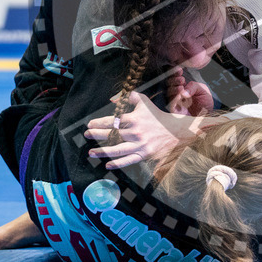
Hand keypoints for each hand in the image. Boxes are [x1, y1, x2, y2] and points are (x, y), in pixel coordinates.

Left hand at [84, 91, 201, 169]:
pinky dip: (117, 164)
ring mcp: (140, 145)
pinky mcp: (144, 154)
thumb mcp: (145, 102)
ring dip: (102, 152)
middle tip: (87, 135)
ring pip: (118, 150)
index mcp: (135, 119)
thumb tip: (114, 98)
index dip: (100, 123)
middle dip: (97, 135)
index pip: (113, 121)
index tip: (90, 124)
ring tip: (91, 152)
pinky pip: (128, 160)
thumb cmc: (157, 116)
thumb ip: (130, 97)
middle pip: (112, 135)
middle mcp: (136, 132)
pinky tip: (107, 165)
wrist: (175, 131)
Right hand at [166, 69, 213, 115]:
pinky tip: (180, 95)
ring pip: (169, 93)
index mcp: (184, 87)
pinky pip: (171, 104)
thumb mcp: (203, 90)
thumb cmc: (205, 103)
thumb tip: (183, 91)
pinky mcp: (175, 111)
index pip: (176, 78)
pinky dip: (174, 99)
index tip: (179, 70)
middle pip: (169, 84)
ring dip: (174, 88)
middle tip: (182, 80)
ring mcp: (176, 102)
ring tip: (181, 88)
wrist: (208, 116)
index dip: (175, 73)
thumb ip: (194, 86)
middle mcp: (178, 93)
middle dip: (174, 80)